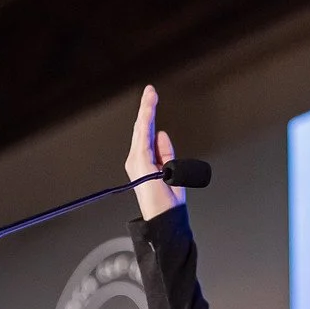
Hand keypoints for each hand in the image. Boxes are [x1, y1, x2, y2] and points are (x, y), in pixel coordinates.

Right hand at [125, 84, 184, 219]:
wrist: (165, 219)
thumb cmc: (168, 203)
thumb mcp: (172, 172)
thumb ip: (166, 153)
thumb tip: (161, 134)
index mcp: (145, 164)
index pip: (146, 135)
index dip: (149, 116)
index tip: (152, 99)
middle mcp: (137, 161)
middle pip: (142, 129)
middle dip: (147, 108)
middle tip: (151, 90)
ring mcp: (137, 161)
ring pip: (142, 129)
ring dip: (146, 110)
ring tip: (150, 93)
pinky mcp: (141, 162)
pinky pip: (144, 135)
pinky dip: (146, 120)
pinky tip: (149, 107)